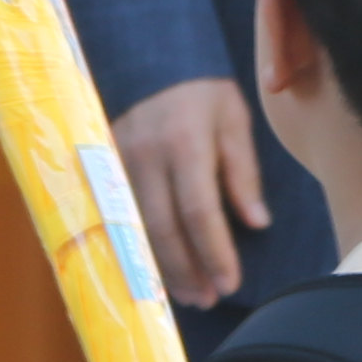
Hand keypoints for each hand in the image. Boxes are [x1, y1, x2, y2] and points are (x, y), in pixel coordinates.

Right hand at [114, 76, 269, 309]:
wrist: (149, 62)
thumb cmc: (201, 93)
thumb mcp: (234, 120)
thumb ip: (243, 172)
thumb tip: (257, 223)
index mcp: (183, 142)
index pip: (199, 210)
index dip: (215, 251)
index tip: (231, 282)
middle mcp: (145, 157)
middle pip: (163, 228)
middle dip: (187, 270)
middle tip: (209, 299)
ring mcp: (117, 165)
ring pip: (137, 230)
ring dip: (163, 268)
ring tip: (191, 294)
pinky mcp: (104, 171)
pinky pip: (122, 220)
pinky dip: (143, 249)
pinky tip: (160, 270)